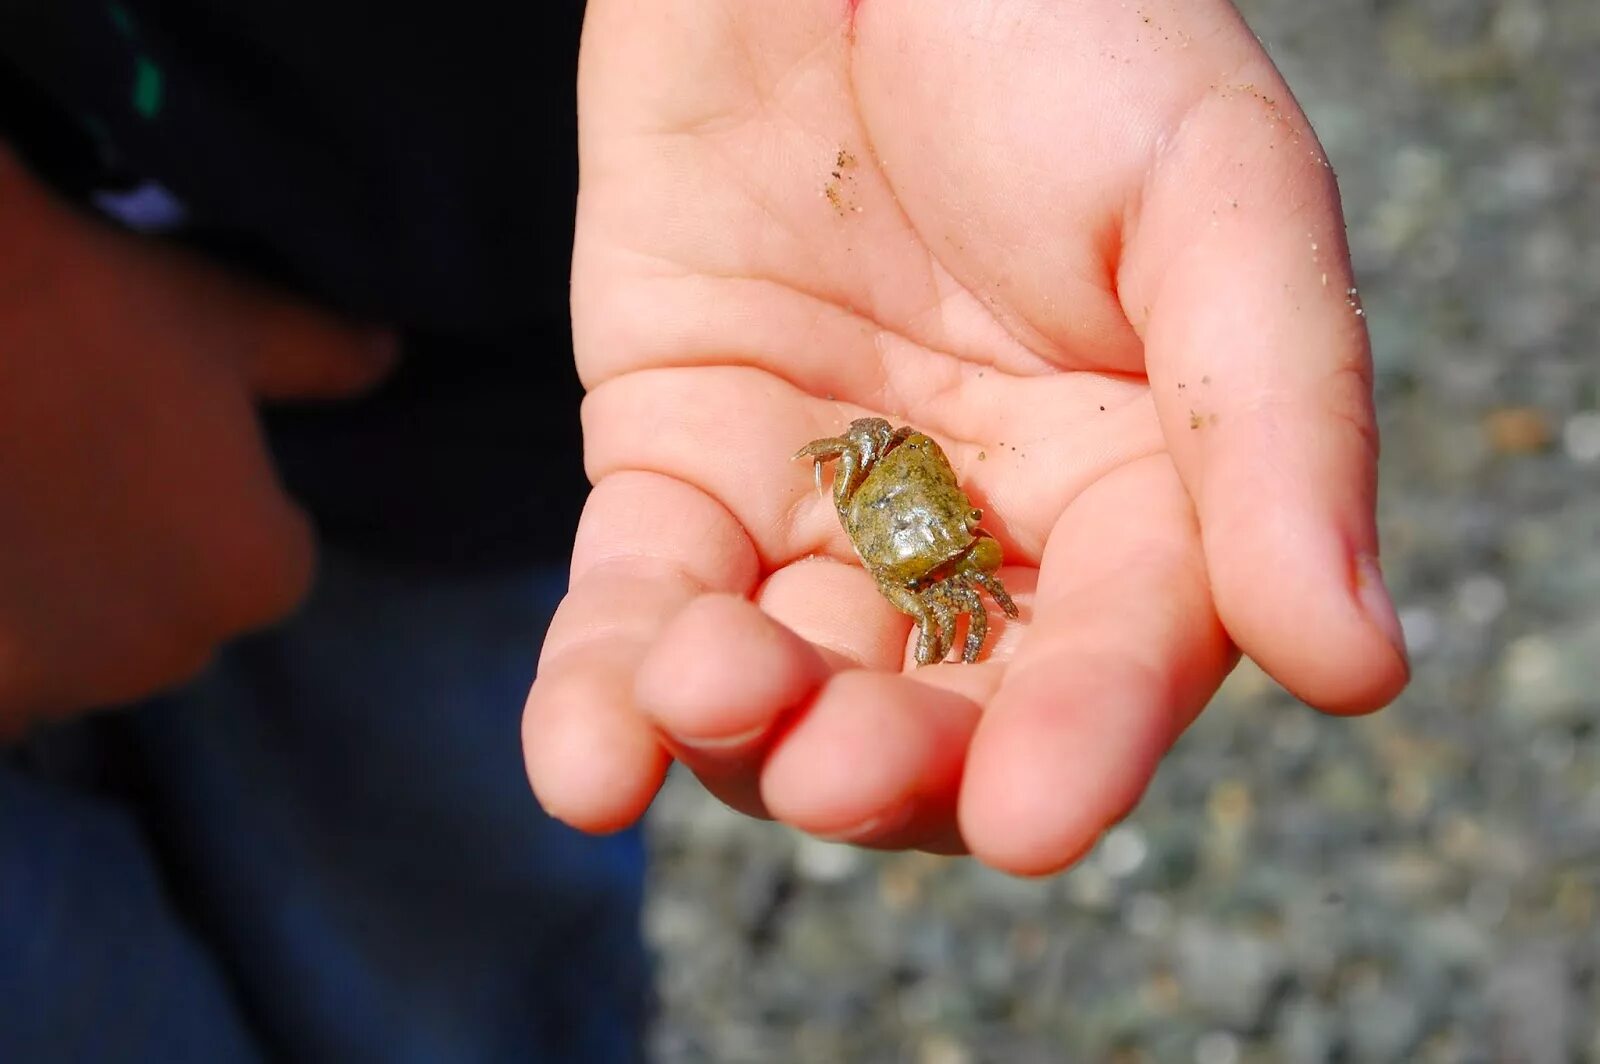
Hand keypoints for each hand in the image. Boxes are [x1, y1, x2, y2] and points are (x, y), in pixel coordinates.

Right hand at [0, 147, 394, 736]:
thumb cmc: (86, 307)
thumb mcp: (225, 317)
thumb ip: (322, 355)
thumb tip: (388, 355)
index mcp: (259, 576)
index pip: (270, 558)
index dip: (217, 501)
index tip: (153, 441)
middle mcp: (173, 654)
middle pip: (176, 616)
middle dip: (141, 565)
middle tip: (74, 468)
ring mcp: (62, 684)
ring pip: (85, 658)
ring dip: (61, 612)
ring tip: (17, 507)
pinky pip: (8, 692)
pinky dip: (1, 648)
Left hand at [524, 0, 1408, 873]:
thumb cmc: (1057, 26)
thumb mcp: (1210, 196)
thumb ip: (1275, 427)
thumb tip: (1358, 667)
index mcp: (1139, 482)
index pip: (1120, 651)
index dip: (1081, 739)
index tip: (1033, 818)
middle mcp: (981, 522)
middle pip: (940, 709)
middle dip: (885, 764)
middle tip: (833, 769)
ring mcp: (819, 500)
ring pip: (782, 679)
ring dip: (738, 732)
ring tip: (708, 697)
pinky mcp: (672, 460)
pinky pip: (639, 599)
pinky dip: (603, 689)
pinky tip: (585, 765)